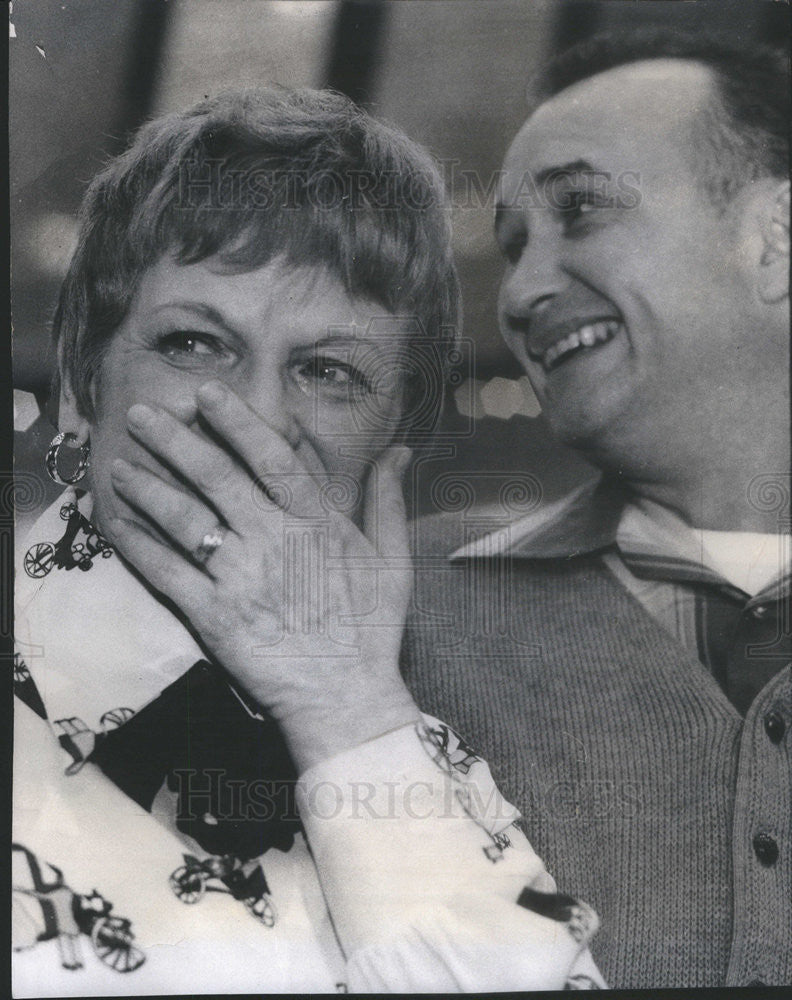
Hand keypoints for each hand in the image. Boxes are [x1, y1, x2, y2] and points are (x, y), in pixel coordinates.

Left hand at [105, 380, 420, 771]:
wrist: (346, 699)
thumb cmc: (371, 629)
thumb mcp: (392, 560)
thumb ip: (388, 500)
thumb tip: (400, 450)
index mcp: (317, 523)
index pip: (272, 458)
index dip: (236, 422)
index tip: (207, 394)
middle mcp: (273, 541)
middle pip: (215, 478)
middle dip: (174, 441)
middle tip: (141, 414)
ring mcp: (239, 578)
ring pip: (183, 519)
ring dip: (147, 486)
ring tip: (119, 462)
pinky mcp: (212, 616)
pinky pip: (166, 572)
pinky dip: (136, 543)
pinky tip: (115, 519)